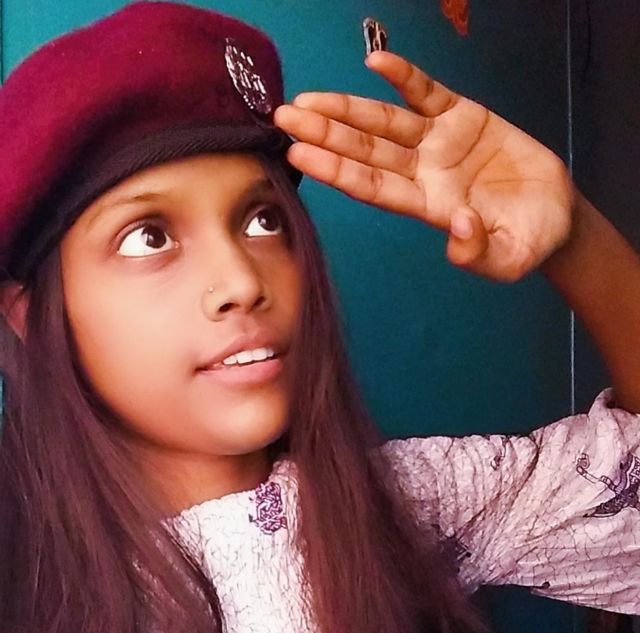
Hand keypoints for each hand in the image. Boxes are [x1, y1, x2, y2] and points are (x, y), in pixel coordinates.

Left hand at [274, 51, 574, 282]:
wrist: (553, 215)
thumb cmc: (528, 241)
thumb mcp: (510, 257)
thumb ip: (480, 252)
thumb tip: (458, 229)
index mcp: (428, 206)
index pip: (374, 187)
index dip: (338, 170)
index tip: (302, 154)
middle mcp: (423, 173)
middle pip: (366, 151)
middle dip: (326, 133)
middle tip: (284, 117)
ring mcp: (439, 143)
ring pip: (385, 122)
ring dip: (348, 107)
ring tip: (310, 97)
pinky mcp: (462, 117)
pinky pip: (427, 93)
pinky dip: (404, 77)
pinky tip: (377, 63)